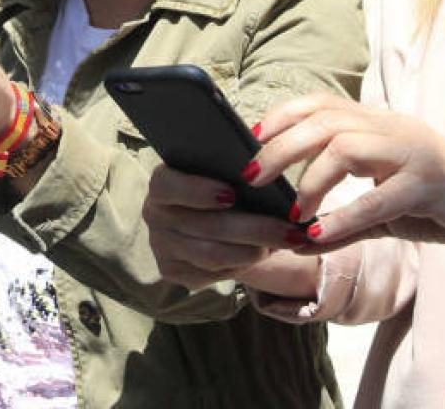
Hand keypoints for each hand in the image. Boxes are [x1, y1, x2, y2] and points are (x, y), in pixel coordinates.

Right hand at [143, 165, 316, 292]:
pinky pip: (211, 273)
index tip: (231, 194)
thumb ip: (236, 171)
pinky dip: (242, 265)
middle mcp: (154, 215)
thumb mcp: (224, 171)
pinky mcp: (172, 272)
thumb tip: (267, 173)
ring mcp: (161, 246)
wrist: (206, 216)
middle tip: (290, 231)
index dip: (197, 191)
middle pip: (204, 226)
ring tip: (285, 244)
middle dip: (253, 229)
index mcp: (161, 183)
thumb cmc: (220, 184)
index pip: (167, 186)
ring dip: (253, 251)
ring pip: (211, 255)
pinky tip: (263, 254)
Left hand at [246, 94, 444, 256]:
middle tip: (250, 179)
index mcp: (379, 124)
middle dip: (279, 148)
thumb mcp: (385, 208)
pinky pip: (380, 196)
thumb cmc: (441, 206)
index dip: (280, 117)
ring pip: (346, 147)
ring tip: (291, 212)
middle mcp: (393, 127)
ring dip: (310, 181)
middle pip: (323, 120)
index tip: (248, 143)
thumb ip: (344, 215)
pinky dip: (345, 217)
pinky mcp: (434, 182)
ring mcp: (415, 151)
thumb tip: (294, 236)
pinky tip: (321, 236)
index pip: (319, 103)